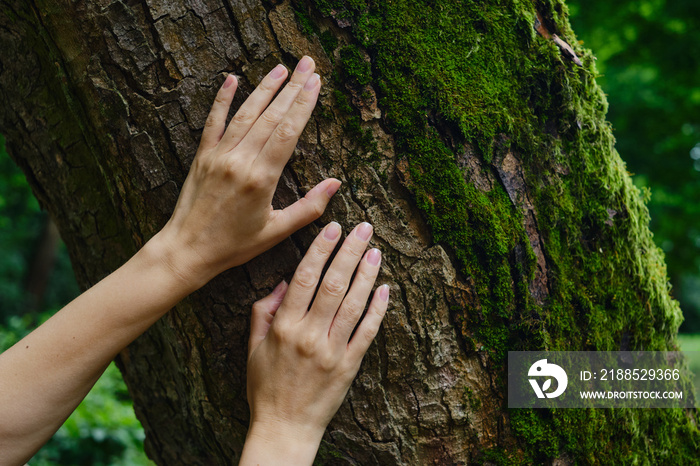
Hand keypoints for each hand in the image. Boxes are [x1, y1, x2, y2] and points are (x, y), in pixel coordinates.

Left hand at [154, 56, 340, 287]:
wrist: (187, 250)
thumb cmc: (233, 246)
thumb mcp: (276, 232)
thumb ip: (309, 208)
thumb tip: (335, 184)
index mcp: (261, 178)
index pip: (288, 132)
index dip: (304, 104)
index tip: (316, 82)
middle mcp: (240, 160)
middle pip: (271, 116)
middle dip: (292, 88)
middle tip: (308, 64)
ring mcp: (219, 155)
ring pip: (246, 113)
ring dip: (264, 88)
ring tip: (281, 68)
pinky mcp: (202, 156)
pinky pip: (213, 121)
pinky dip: (222, 98)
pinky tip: (232, 79)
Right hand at [240, 222, 389, 464]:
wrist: (284, 428)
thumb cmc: (265, 387)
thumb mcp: (253, 348)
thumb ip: (263, 312)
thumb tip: (281, 282)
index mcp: (284, 326)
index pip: (305, 278)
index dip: (320, 250)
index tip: (332, 228)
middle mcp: (309, 335)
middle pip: (334, 284)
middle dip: (350, 252)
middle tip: (363, 228)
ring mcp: (332, 350)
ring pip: (353, 304)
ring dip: (367, 274)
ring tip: (376, 250)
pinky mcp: (349, 366)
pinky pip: (366, 332)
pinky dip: (377, 309)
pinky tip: (384, 289)